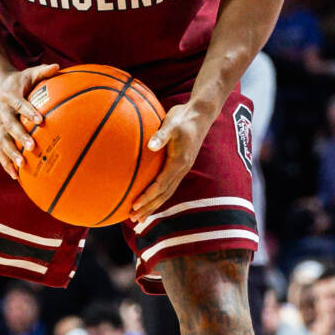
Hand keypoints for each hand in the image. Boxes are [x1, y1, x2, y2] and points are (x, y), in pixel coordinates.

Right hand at [0, 63, 62, 177]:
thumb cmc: (20, 81)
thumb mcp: (30, 73)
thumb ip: (43, 71)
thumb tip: (58, 66)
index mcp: (10, 97)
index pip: (20, 105)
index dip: (29, 112)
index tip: (41, 120)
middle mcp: (2, 113)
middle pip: (10, 127)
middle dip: (20, 137)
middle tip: (32, 147)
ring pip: (2, 142)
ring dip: (11, 154)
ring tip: (22, 165)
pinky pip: (0, 151)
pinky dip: (6, 164)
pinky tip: (16, 176)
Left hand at [130, 95, 218, 219]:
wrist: (200, 114)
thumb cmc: (183, 117)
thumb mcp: (171, 123)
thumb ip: (160, 135)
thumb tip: (150, 146)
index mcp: (179, 162)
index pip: (161, 185)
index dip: (148, 196)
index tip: (134, 204)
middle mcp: (182, 169)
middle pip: (164, 195)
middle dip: (149, 208)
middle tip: (133, 219)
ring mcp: (182, 169)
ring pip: (167, 193)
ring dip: (153, 206)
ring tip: (140, 217)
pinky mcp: (181, 166)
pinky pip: (168, 186)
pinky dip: (158, 196)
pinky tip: (150, 199)